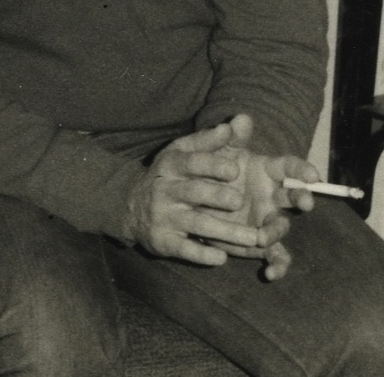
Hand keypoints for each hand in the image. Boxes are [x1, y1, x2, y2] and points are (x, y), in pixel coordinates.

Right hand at [128, 117, 284, 269]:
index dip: (212, 165)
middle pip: (194, 192)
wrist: (131, 207)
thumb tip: (235, 124)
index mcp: (172, 165)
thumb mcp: (182, 153)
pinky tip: (222, 258)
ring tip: (253, 238)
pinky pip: (184, 248)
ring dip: (224, 231)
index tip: (235, 169)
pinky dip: (203, 255)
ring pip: (197, 223)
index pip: (192, 162)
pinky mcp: (163, 241)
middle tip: (239, 201)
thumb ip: (209, 140)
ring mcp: (164, 216)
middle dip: (217, 196)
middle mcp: (166, 189)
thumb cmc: (169, 176)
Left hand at [190, 115, 322, 280]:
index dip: (303, 170)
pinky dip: (277, 265)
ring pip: (281, 227)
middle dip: (302, 199)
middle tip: (305, 202)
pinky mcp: (258, 241)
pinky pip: (275, 255)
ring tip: (261, 236)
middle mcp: (272, 196)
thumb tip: (241, 117)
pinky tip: (271, 273)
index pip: (290, 168)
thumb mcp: (217, 151)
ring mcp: (266, 219)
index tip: (312, 176)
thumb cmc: (211, 170)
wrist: (193, 198)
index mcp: (267, 171)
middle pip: (294, 198)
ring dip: (276, 231)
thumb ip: (230, 136)